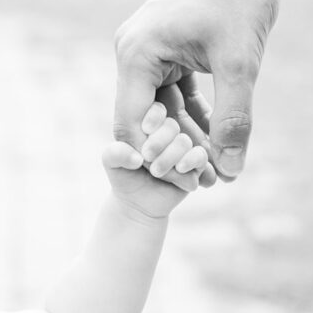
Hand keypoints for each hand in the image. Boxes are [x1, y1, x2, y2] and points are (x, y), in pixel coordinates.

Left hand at [103, 103, 206, 219]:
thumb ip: (115, 154)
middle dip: (159, 142)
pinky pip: (200, 156)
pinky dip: (190, 160)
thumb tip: (136, 157)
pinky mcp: (195, 164)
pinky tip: (179, 169)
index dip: (153, 116)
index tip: (145, 129)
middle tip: (147, 156)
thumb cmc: (124, 176)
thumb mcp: (111, 163)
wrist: (137, 202)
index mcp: (150, 124)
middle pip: (171, 126)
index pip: (157, 109)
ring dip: (170, 156)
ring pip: (184, 142)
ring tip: (156, 171)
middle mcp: (169, 134)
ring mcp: (183, 148)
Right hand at [112, 0, 281, 182]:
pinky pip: (175, 88)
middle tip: (212, 180)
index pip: (133, 124)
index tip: (191, 184)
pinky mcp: (168, 44)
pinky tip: (220, 135)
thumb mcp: (241, 63)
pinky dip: (195, 110)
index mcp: (137, 53)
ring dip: (188, 133)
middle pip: (147, 118)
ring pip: (163, 105)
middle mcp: (133, 50)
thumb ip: (234, 119)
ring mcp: (149, 47)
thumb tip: (231, 171)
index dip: (158, 159)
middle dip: (177, 150)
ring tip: (220, 163)